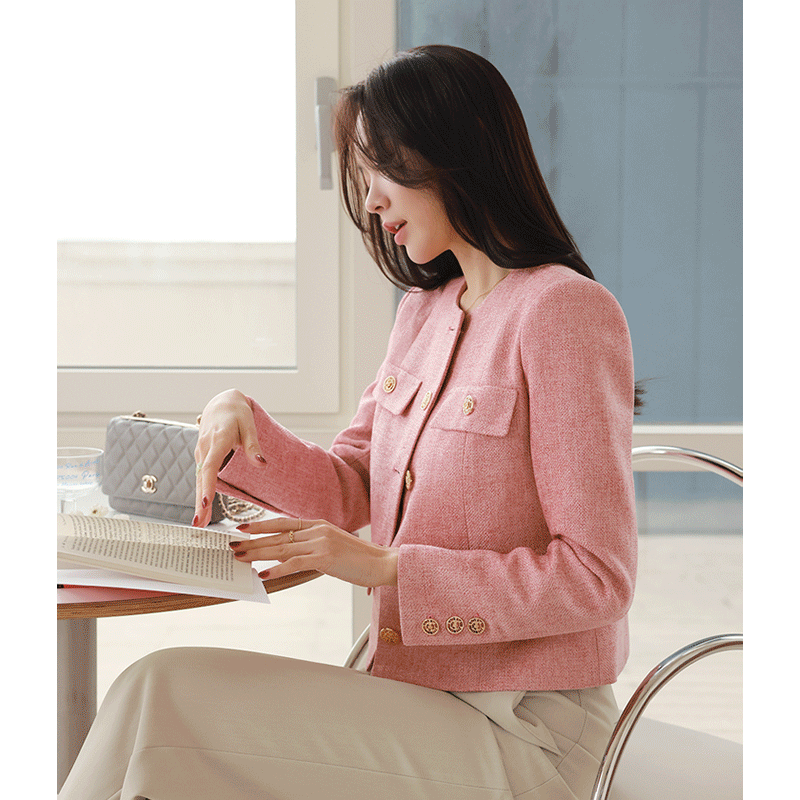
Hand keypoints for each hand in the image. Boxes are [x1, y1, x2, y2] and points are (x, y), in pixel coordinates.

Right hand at [193, 389, 265, 526]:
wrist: (221, 403)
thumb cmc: (237, 413)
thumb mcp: (249, 425)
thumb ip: (253, 446)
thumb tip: (261, 464)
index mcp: (217, 440)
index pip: (210, 467)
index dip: (207, 486)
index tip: (206, 503)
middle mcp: (205, 448)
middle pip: (201, 479)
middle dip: (199, 503)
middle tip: (199, 523)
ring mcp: (201, 452)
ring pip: (200, 480)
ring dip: (199, 501)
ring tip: (199, 522)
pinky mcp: (202, 456)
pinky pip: (201, 476)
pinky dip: (201, 492)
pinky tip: (202, 508)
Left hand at [230, 517, 398, 587]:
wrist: (383, 564)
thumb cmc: (360, 559)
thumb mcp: (333, 548)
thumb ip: (310, 548)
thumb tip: (286, 555)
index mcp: (318, 525)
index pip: (283, 523)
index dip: (261, 524)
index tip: (243, 527)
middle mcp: (317, 530)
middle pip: (278, 535)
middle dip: (253, 541)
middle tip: (233, 545)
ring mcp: (321, 542)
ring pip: (282, 547)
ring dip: (258, 553)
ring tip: (240, 557)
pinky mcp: (325, 558)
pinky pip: (295, 563)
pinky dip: (277, 568)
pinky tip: (263, 575)